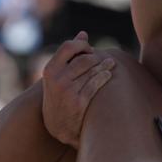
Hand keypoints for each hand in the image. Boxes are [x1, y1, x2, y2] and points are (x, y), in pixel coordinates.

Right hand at [41, 32, 115, 147]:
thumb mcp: (57, 76)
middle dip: (96, 56)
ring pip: (91, 70)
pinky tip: (108, 74)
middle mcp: (57, 79)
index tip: (89, 49)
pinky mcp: (79, 102)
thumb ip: (68, 55)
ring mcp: (68, 91)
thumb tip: (83, 34)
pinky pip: (95, 85)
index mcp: (50, 70)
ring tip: (111, 63)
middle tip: (104, 58)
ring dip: (104, 65)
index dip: (82, 45)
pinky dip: (103, 77)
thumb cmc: (59, 96)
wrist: (58, 127)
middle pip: (83, 58)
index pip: (68, 47)